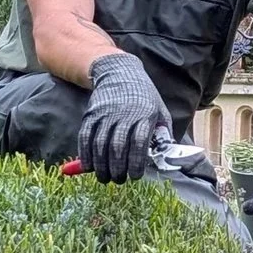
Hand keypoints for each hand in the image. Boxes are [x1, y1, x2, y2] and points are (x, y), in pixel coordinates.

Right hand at [80, 54, 168, 181]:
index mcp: (144, 115)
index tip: (135, 176)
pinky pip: (85, 137)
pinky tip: (89, 166)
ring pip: (99, 145)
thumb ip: (164, 133)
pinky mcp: (91, 114)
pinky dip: (85, 154)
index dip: (136, 162)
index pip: (139, 142)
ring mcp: (105, 114)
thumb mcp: (160, 110)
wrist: (120, 72)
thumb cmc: (145, 97)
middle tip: (118, 180)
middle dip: (117, 168)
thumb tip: (167, 158)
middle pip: (117, 147)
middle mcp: (123, 115)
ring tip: (105, 178)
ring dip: (101, 165)